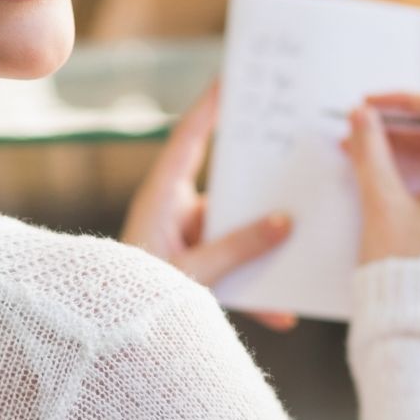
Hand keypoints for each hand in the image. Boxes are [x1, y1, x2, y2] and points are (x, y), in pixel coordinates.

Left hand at [121, 79, 298, 330]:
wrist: (112, 341)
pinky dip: (256, 292)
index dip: (210, 107)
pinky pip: (233, 269)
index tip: (232, 78)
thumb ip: (236, 249)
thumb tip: (285, 223)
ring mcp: (186, 240)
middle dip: (262, 178)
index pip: (190, 140)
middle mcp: (175, 212)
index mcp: (161, 198)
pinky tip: (283, 316)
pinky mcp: (196, 268)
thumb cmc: (134, 298)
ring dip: (266, 245)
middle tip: (295, 149)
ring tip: (307, 241)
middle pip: (226, 184)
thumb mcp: (192, 273)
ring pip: (236, 232)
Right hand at [340, 92, 419, 281]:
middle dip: (404, 131)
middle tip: (363, 130)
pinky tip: (387, 179)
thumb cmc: (403, 270)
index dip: (408, 103)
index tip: (373, 105)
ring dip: (410, 153)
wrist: (419, 330)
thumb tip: (362, 116)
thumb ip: (371, 151)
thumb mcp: (382, 204)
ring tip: (367, 155)